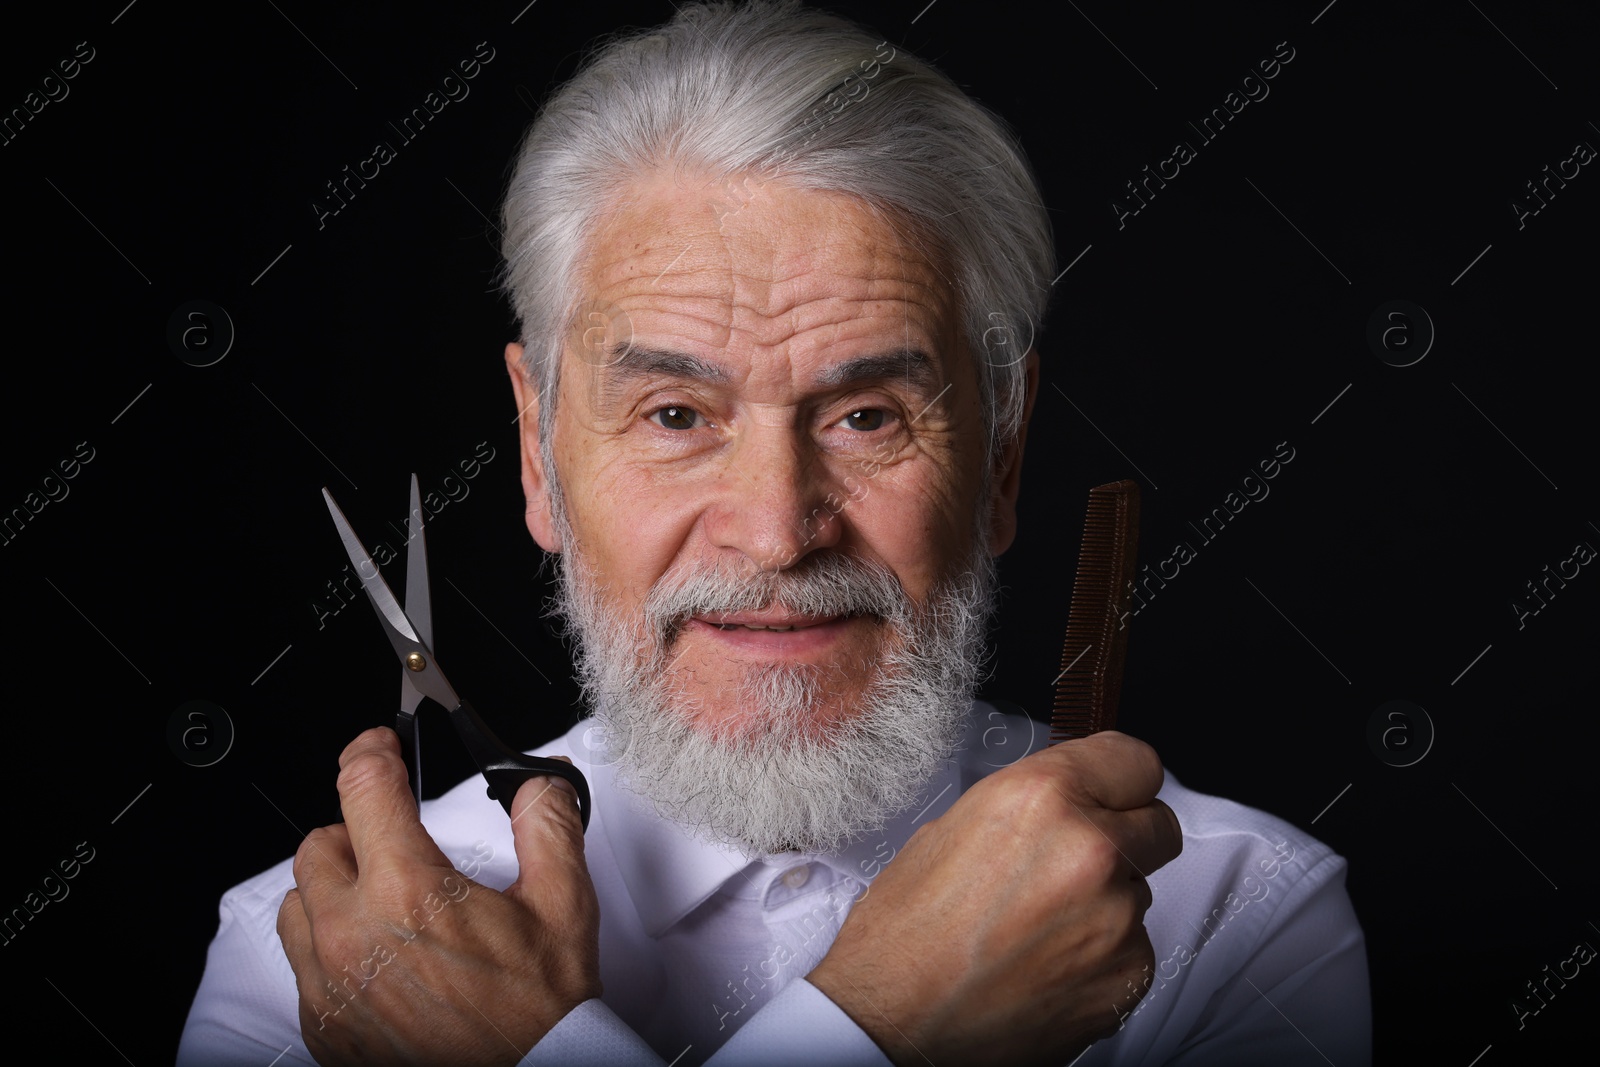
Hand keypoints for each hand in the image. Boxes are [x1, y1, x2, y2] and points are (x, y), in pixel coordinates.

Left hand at [277, 728, 599, 1064]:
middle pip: (319, 846)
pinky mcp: (325, 1029)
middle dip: (357, 832)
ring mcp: (332, 988)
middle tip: (397, 842)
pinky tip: (379, 955)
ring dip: (333, 891)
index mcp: (409, 892)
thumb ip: (548, 826)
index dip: (373, 752)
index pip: (363, 788)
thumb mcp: (563, 903)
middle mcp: (355, 937)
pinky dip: (330, 949)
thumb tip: (540, 784)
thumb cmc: (540, 1012)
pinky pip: (302, 968)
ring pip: (297, 907)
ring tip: (382, 901)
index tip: (380, 747)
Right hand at [807, 731, 1180, 1065]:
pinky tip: (1044, 966)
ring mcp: (1116, 920)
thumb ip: (1028, 809)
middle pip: (1159, 826)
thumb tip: (1065, 807)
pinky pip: (1133, 951)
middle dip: (1125, 838)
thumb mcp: (949, 831)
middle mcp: (1090, 852)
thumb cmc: (903, 936)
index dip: (1119, 780)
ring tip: (1036, 928)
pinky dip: (1101, 958)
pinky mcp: (1126, 980)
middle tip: (1074, 864)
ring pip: (1140, 893)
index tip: (1113, 792)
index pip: (1135, 762)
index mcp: (1041, 798)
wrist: (892, 1025)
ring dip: (1105, 903)